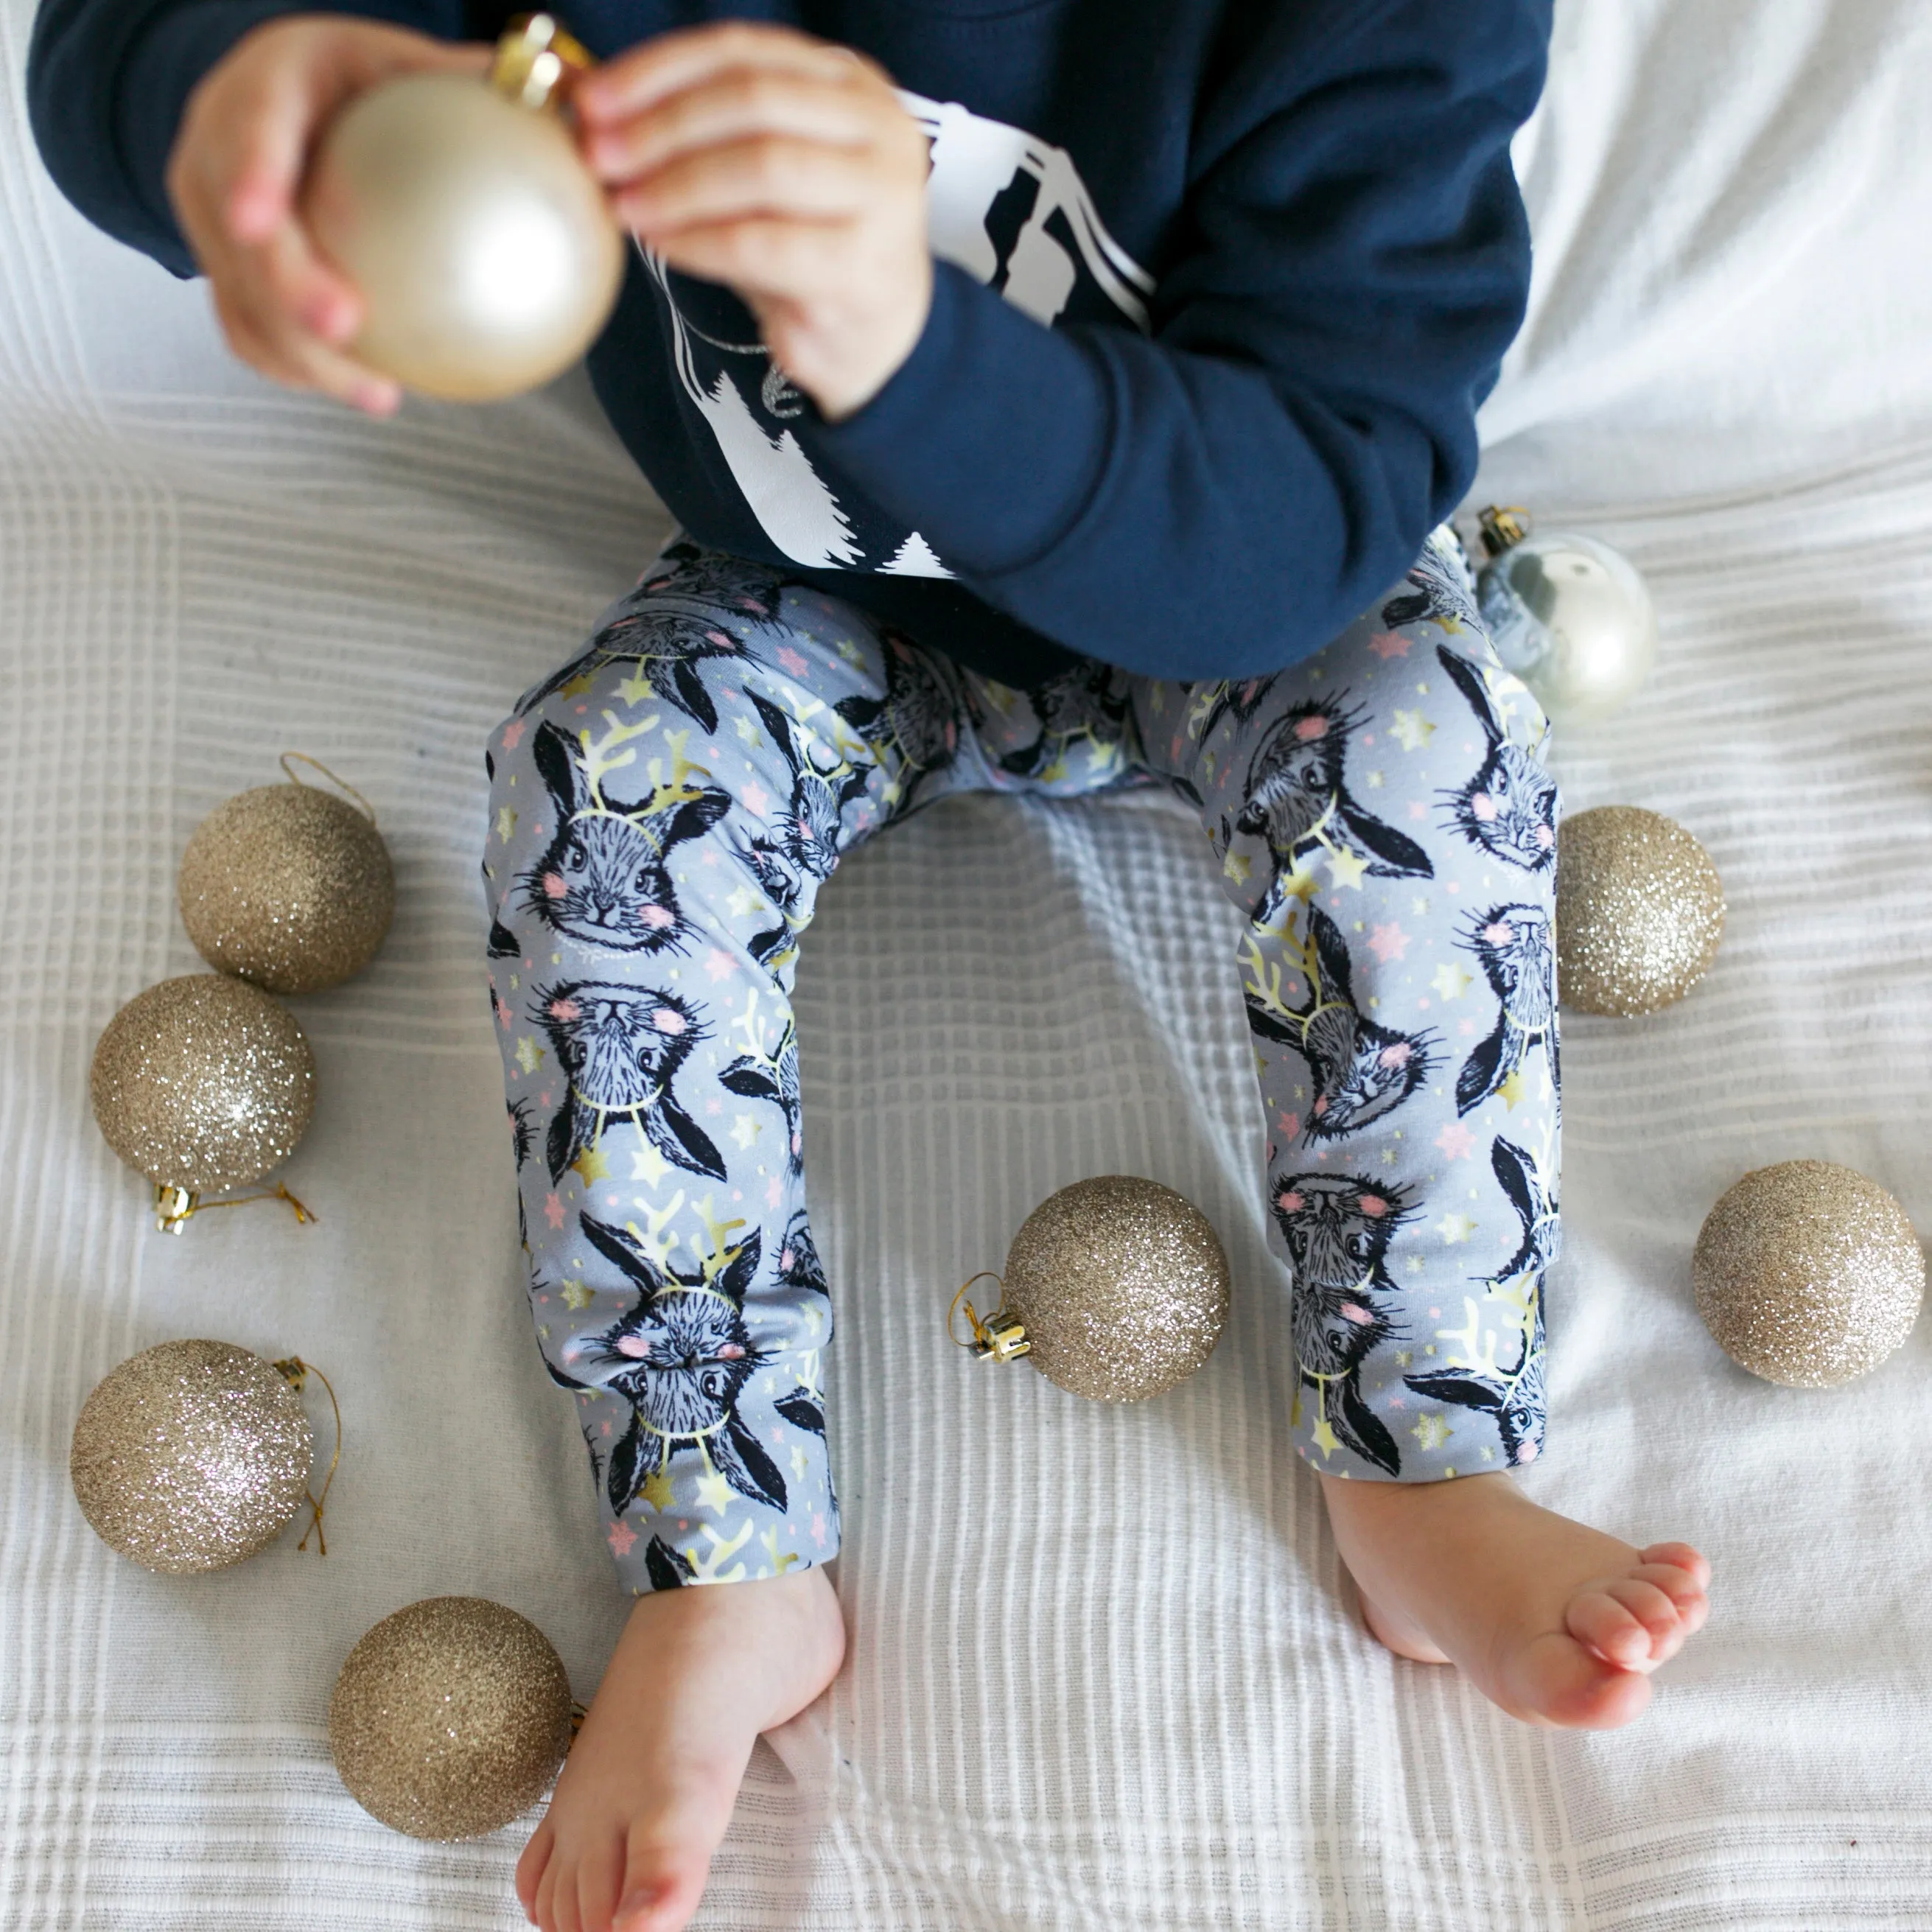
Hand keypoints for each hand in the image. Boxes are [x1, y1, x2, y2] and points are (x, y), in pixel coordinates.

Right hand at [167, 16, 489, 414]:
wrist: (278, 96)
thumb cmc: (353, 79)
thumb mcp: (402, 61)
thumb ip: (468, 83)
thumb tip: (574, 110)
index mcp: (262, 88)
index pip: (249, 128)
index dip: (248, 176)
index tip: (261, 222)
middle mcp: (217, 152)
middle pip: (237, 234)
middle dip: (282, 287)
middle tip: (344, 327)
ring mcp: (212, 219)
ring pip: (242, 297)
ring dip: (304, 353)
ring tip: (376, 390)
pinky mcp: (222, 269)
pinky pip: (253, 329)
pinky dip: (306, 367)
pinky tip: (372, 390)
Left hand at [575, 23, 931, 421]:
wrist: (874, 337)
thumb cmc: (808, 245)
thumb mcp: (761, 170)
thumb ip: (702, 130)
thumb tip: (594, 104)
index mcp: (850, 83)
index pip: (744, 50)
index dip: (660, 68)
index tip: (594, 98)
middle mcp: (878, 128)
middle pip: (752, 99)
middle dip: (662, 125)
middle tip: (601, 155)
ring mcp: (881, 196)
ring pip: (761, 165)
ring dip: (677, 184)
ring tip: (625, 203)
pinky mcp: (862, 266)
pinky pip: (760, 243)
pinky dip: (698, 241)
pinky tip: (660, 243)